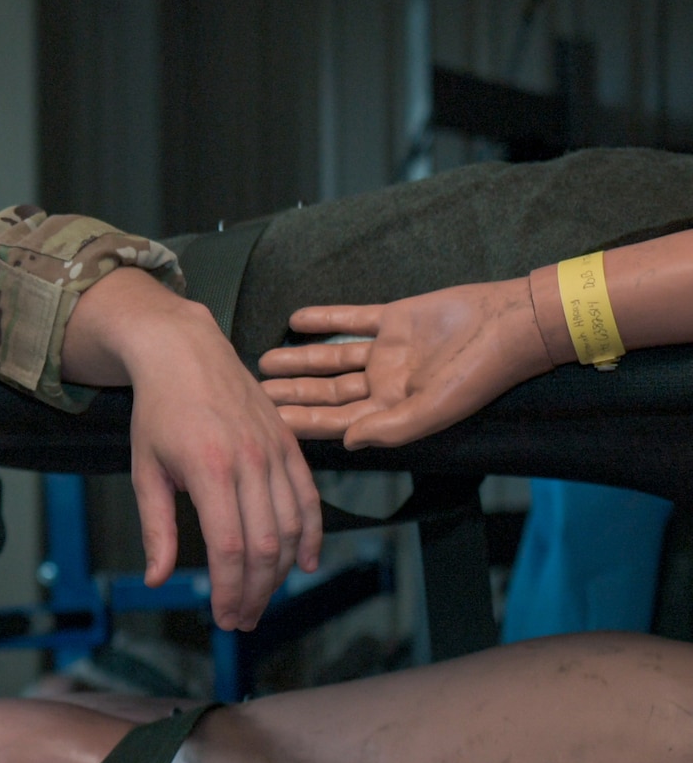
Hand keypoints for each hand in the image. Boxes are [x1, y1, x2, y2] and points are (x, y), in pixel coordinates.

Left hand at [65, 270, 320, 630]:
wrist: (184, 351)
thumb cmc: (157, 412)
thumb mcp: (145, 470)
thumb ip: (156, 528)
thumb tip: (157, 580)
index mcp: (209, 469)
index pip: (229, 547)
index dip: (228, 589)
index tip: (222, 617)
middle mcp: (249, 461)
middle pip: (265, 546)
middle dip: (254, 592)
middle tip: (241, 619)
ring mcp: (274, 451)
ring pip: (291, 527)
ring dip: (280, 572)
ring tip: (261, 598)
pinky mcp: (289, 443)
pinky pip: (309, 498)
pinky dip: (311, 535)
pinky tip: (304, 564)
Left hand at [258, 278, 552, 448]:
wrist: (511, 323)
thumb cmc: (479, 374)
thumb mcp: (434, 409)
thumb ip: (389, 429)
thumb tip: (346, 443)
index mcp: (394, 410)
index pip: (337, 421)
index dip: (301, 423)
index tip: (265, 424)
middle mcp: (388, 383)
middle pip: (328, 393)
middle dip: (292, 394)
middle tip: (251, 394)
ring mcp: (390, 351)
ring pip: (333, 359)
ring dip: (300, 360)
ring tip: (264, 361)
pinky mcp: (395, 318)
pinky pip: (353, 321)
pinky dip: (325, 320)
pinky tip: (295, 320)